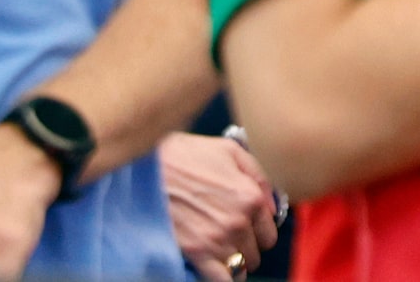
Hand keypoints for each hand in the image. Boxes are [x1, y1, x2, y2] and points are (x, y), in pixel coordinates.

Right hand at [160, 133, 279, 281]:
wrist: (147, 168)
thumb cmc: (186, 154)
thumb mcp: (229, 150)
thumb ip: (258, 176)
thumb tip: (273, 205)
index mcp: (250, 197)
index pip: (269, 234)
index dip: (258, 233)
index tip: (246, 230)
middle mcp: (239, 222)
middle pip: (255, 254)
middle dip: (244, 247)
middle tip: (227, 238)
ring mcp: (218, 240)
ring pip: (239, 269)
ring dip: (232, 263)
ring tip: (219, 252)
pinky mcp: (196, 253)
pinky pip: (221, 280)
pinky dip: (222, 278)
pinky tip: (213, 268)